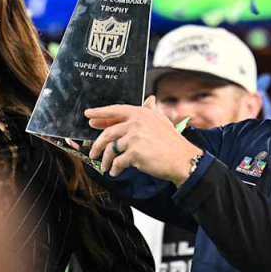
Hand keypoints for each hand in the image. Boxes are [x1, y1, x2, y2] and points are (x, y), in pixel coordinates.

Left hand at [86, 96, 202, 184]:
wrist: (182, 159)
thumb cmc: (172, 142)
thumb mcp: (162, 121)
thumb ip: (151, 110)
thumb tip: (149, 99)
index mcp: (141, 113)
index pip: (116, 110)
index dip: (100, 113)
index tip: (88, 115)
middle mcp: (136, 122)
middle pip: (108, 133)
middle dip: (98, 144)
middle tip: (93, 152)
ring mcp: (135, 137)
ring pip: (111, 149)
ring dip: (106, 161)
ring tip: (107, 167)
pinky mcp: (134, 152)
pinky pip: (117, 162)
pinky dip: (114, 169)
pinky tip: (115, 172)